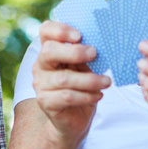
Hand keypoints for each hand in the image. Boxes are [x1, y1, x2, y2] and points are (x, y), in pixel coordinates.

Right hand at [32, 20, 110, 141]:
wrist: (74, 118)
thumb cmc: (82, 86)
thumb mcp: (86, 66)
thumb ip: (88, 53)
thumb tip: (105, 43)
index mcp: (50, 49)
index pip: (46, 31)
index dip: (61, 30)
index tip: (80, 35)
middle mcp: (41, 65)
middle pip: (49, 51)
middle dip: (75, 52)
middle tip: (95, 54)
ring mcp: (40, 84)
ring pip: (64, 78)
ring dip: (89, 79)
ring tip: (106, 81)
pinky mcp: (45, 102)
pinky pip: (67, 96)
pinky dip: (86, 95)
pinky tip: (98, 95)